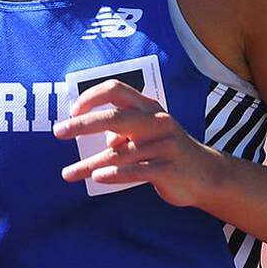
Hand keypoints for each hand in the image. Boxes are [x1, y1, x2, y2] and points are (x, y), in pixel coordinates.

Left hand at [52, 79, 213, 208]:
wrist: (208, 175)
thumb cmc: (168, 152)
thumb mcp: (149, 132)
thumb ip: (123, 128)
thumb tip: (91, 131)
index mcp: (149, 108)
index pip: (116, 90)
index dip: (91, 97)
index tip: (72, 110)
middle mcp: (157, 121)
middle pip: (113, 117)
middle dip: (82, 125)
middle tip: (58, 132)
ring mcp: (165, 145)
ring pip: (119, 152)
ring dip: (89, 163)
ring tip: (68, 174)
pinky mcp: (169, 168)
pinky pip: (136, 171)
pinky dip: (114, 174)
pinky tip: (97, 177)